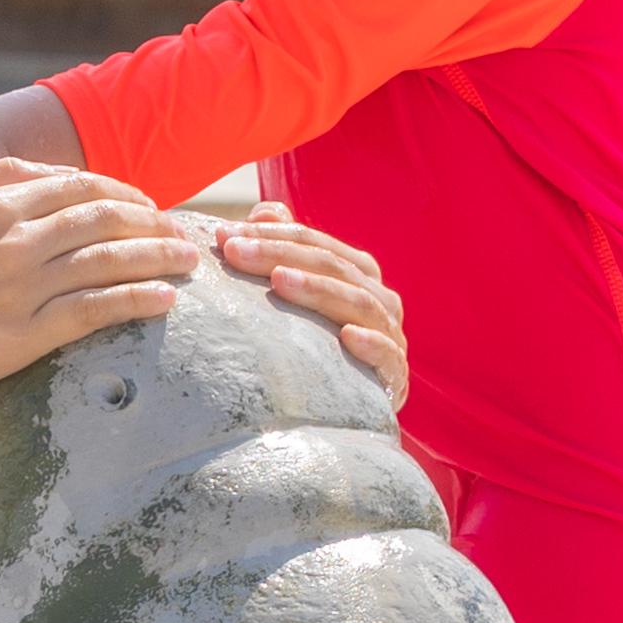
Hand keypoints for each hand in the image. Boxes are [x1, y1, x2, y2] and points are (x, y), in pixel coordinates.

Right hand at [0, 159, 189, 413]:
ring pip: (110, 258)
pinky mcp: (24, 334)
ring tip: (188, 261)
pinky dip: (138, 300)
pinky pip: (96, 309)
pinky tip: (165, 301)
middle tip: (180, 233)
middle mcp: (12, 237)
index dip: (125, 192)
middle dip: (154, 221)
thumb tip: (36, 171)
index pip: (79, 185)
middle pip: (105, 216)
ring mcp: (20, 286)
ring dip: (159, 256)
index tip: (149, 205)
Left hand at [211, 209, 410, 395]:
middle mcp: (380, 299)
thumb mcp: (295, 293)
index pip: (314, 244)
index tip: (225, 235)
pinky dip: (372, 344)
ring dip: (318, 289)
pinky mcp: (396, 378)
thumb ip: (283, 246)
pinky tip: (347, 337)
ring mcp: (392, 337)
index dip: (271, 234)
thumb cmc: (315, 344)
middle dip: (280, 254)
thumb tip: (264, 209)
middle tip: (235, 251)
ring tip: (279, 280)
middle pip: (332, 267)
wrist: (346, 412)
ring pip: (359, 303)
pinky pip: (389, 356)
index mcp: (359, 273)